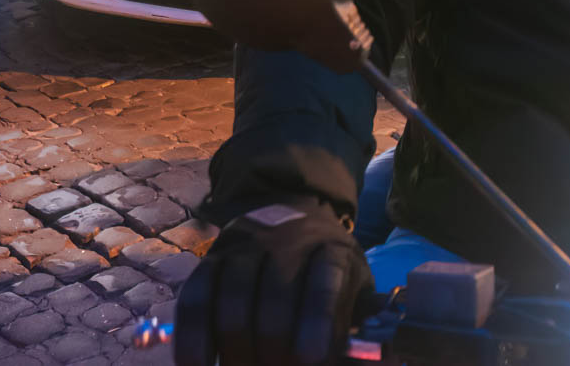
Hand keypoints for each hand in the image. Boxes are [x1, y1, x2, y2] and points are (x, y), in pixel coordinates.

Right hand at [174, 201, 372, 365]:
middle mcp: (286, 243)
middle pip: (275, 299)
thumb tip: (377, 363)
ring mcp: (244, 249)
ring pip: (232, 301)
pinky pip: (193, 301)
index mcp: (332, 251)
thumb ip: (358, 330)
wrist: (292, 217)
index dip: (318, 323)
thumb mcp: (355, 291)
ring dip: (236, 352)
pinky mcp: (209, 261)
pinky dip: (193, 340)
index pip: (326, 282)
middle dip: (275, 351)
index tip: (312, 359)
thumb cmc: (328, 273)